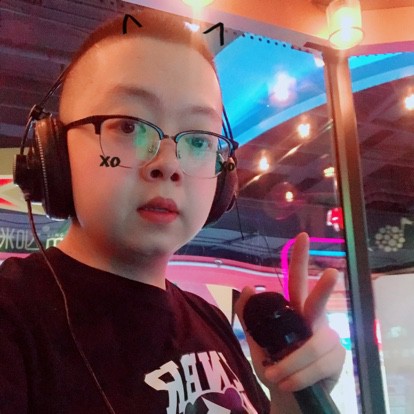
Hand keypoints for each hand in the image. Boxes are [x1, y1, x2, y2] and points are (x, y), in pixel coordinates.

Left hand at [235, 233, 344, 411]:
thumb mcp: (257, 339)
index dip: (300, 258)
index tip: (301, 236)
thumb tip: (247, 287)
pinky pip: (317, 365)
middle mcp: (314, 318)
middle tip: (332, 274)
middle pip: (320, 300)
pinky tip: (289, 382)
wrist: (289, 392)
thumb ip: (249, 315)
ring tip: (274, 375)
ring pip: (312, 345)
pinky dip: (298, 375)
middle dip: (325, 287)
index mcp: (295, 310)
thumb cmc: (275, 361)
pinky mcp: (337, 357)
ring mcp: (329, 337)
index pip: (297, 280)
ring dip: (290, 364)